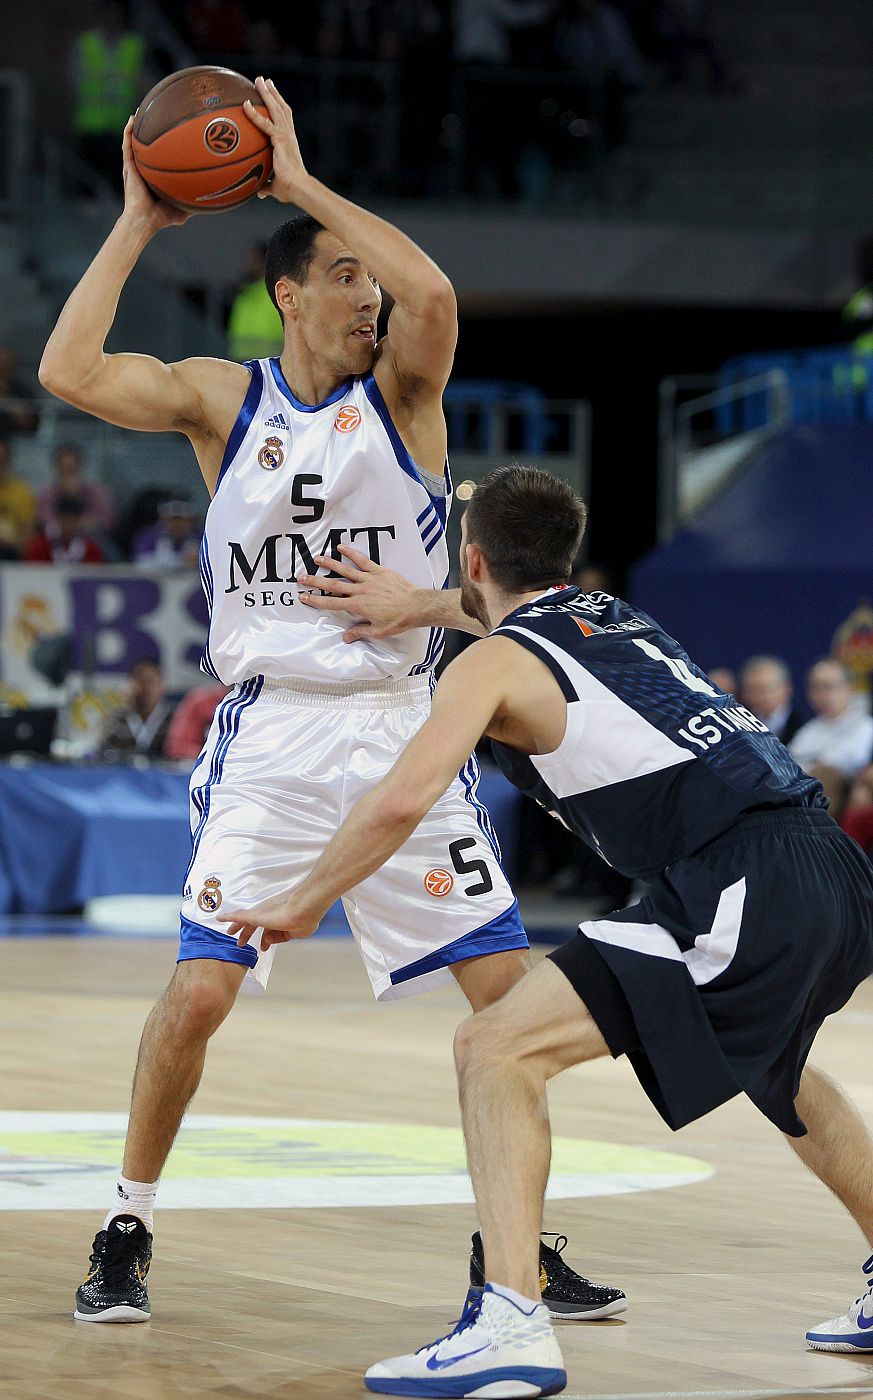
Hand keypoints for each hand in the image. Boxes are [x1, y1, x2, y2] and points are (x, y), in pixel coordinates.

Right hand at [121, 118, 188, 232]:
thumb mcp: (183, 209)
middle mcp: (144, 170)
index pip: (160, 158)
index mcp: (154, 177)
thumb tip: (213, 202)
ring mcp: (135, 167)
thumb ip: (195, 203)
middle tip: (157, 117)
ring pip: (134, 142)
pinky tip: (132, 120)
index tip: (174, 134)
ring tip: (141, 111)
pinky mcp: (128, 167)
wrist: (145, 220)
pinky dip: (128, 132)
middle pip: (146, 147)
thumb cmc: (161, 218)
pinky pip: (127, 146)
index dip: (165, 147)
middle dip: (150, 133)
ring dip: (137, 127)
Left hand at [218, 889, 323, 950]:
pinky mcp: (255, 915)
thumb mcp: (293, 933)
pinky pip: (238, 916)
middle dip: (247, 934)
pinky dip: (229, 917)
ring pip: (244, 920)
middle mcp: (269, 914)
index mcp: (280, 918)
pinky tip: (219, 918)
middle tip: (241, 942)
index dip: (266, 939)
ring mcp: (262, 914)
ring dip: (237, 927)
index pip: (269, 930)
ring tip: (229, 932)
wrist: (303, 910)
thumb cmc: (304, 919)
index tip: (264, 947)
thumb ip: (279, 937)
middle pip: (254, 925)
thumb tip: (265, 942)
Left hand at [244, 77, 308, 203]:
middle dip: (273, 93)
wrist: (298, 188)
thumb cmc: (290, 190)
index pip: (284, 120)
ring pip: (275, 108)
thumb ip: (266, 186)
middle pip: (281, 108)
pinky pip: (264, 123)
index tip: (272, 96)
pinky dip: (254, 113)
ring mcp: (285, 135)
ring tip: (259, 80)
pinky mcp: (280, 139)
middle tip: (265, 80)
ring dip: (267, 93)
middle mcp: (289, 135)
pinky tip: (245, 104)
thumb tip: (259, 193)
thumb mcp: (275, 187)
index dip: (278, 107)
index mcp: (289, 142)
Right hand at [298, 545, 421, 641]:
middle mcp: (360, 591)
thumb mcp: (378, 631)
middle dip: (316, 582)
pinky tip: (342, 547)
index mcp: (358, 606)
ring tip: (316, 559)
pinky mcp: (379, 571)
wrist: (416, 606)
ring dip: (329, 564)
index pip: (332, 603)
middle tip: (302, 577)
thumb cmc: (398, 620)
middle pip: (333, 585)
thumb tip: (346, 637)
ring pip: (345, 570)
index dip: (316, 601)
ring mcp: (369, 579)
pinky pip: (363, 561)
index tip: (304, 597)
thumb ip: (360, 632)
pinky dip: (352, 554)